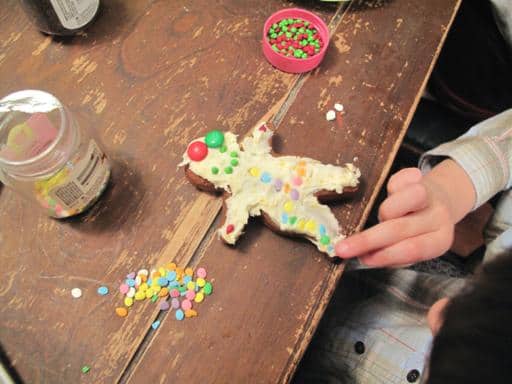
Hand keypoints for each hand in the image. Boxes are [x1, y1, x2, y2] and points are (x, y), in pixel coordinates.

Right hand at [335, 160, 475, 266]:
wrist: (439, 201)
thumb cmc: (419, 231)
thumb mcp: (412, 248)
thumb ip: (393, 255)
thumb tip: (364, 257)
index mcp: (439, 241)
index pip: (413, 250)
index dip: (386, 255)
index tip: (363, 259)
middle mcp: (438, 219)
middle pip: (401, 228)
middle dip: (368, 239)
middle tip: (343, 248)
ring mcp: (430, 197)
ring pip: (403, 202)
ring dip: (385, 211)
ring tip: (373, 216)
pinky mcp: (419, 178)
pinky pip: (400, 180)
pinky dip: (393, 185)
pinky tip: (388, 190)